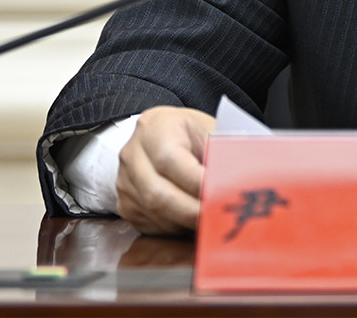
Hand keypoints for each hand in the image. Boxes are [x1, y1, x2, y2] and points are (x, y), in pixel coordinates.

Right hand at [115, 106, 215, 234]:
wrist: (159, 136)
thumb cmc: (188, 134)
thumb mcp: (205, 130)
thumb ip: (216, 152)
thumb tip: (232, 181)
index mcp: (154, 128)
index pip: (170, 160)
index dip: (197, 182)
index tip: (221, 194)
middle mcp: (132, 155)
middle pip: (158, 194)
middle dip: (193, 211)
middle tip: (219, 217)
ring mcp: (124, 182)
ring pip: (155, 213)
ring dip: (187, 223)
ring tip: (212, 221)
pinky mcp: (126, 205)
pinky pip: (151, 225)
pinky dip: (177, 228)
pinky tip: (193, 222)